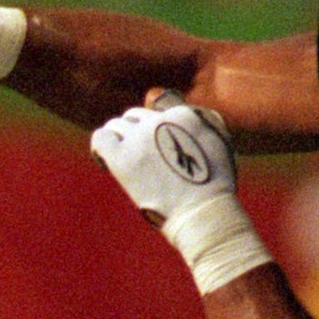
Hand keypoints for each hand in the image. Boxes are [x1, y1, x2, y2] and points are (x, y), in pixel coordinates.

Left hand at [88, 90, 236, 224]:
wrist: (202, 214)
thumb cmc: (214, 188)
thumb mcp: (219, 143)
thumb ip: (199, 121)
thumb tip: (173, 105)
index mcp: (183, 114)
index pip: (159, 110)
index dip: (154, 130)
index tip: (157, 150)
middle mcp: (159, 120)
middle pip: (135, 117)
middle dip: (136, 135)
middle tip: (141, 160)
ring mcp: (139, 138)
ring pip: (117, 125)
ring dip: (119, 142)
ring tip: (126, 163)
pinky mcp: (122, 157)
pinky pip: (100, 138)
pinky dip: (100, 148)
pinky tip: (106, 162)